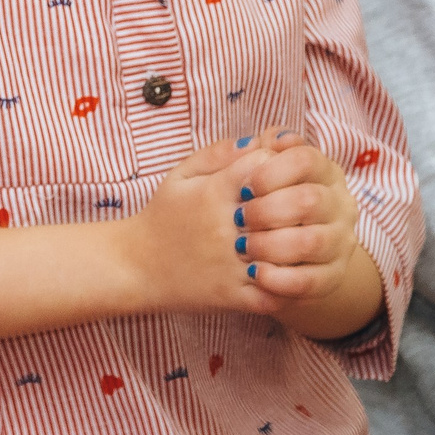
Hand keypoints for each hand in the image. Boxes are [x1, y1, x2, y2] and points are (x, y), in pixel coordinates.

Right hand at [126, 136, 281, 316]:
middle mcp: (224, 227)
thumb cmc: (162, 216)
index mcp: (213, 193)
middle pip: (283, 208)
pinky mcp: (230, 295)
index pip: (265, 166)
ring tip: (299, 239)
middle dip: (295, 205)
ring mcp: (229, 264)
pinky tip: (289, 272)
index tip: (277, 176)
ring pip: (284, 253)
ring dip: (297, 245)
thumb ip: (216, 154)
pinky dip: (287, 285)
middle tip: (298, 208)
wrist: (135, 265)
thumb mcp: (180, 175)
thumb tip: (256, 139)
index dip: (278, 167)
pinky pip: (273, 293)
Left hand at [232, 131, 364, 308]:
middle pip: (309, 200)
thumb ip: (251, 151)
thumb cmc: (252, 201)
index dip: (270, 172)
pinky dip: (279, 279)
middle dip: (266, 211)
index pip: (305, 159)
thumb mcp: (243, 173)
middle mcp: (340, 203)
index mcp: (323, 170)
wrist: (268, 249)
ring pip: (312, 242)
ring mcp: (341, 242)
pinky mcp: (333, 277)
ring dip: (270, 245)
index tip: (243, 187)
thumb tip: (267, 139)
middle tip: (238, 219)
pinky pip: (311, 282)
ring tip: (242, 247)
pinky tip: (254, 272)